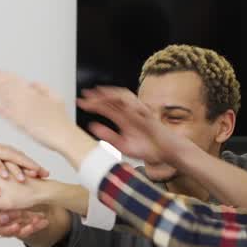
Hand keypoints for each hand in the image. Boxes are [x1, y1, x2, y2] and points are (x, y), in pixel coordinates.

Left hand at [0, 72, 96, 165]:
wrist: (64, 136)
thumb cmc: (61, 120)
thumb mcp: (56, 97)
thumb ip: (43, 88)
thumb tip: (32, 82)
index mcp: (33, 91)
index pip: (13, 77)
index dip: (0, 74)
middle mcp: (25, 97)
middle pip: (3, 82)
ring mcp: (21, 109)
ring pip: (0, 93)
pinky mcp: (19, 122)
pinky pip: (1, 111)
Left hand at [76, 86, 193, 166]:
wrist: (166, 153)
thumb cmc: (148, 149)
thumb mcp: (122, 145)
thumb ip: (108, 136)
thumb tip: (92, 127)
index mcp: (123, 119)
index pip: (106, 107)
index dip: (93, 104)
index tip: (80, 103)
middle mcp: (130, 113)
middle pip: (112, 99)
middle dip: (98, 96)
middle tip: (84, 95)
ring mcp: (138, 111)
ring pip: (122, 97)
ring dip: (109, 94)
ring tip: (97, 94)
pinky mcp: (147, 114)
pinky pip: (136, 104)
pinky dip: (125, 101)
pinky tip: (114, 101)